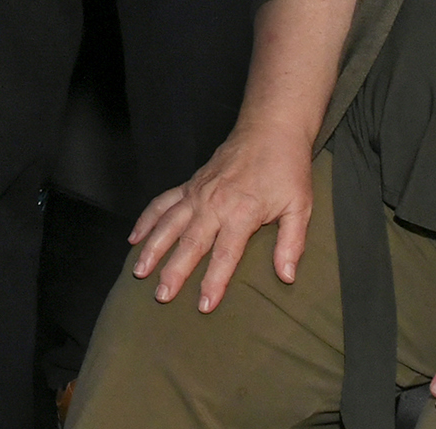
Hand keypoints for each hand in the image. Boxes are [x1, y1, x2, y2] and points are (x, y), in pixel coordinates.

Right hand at [126, 127, 318, 313]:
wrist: (269, 129)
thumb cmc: (287, 170)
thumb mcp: (300, 206)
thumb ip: (291, 243)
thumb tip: (286, 276)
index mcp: (242, 212)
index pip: (225, 254)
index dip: (214, 282)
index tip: (203, 306)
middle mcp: (214, 203)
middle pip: (190, 242)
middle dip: (174, 271)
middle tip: (161, 296)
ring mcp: (197, 192)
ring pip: (168, 223)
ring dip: (152, 248)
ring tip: (140, 271)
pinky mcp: (189, 185)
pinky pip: (162, 203)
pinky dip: (147, 219)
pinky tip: (135, 238)